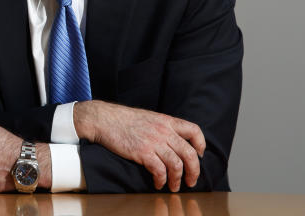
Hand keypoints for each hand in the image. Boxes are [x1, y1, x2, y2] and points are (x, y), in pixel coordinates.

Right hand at [74, 101, 205, 191]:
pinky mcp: (142, 152)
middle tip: (192, 181)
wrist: (103, 119)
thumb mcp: (148, 117)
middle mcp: (163, 131)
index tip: (199, 155)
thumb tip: (172, 141)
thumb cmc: (122, 119)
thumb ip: (162, 127)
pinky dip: (162, 180)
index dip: (201, 144)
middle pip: (189, 153)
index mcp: (166, 121)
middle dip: (194, 171)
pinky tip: (158, 183)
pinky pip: (160, 170)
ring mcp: (153, 142)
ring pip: (177, 165)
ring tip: (174, 187)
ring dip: (178, 180)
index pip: (194, 130)